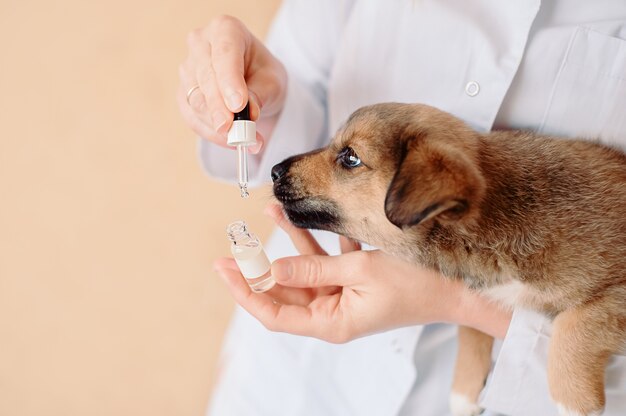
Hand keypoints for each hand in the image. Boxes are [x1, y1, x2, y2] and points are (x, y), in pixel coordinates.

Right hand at [178, 15, 286, 151]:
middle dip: (221, 109)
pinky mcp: (184, 95)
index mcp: (225, 30)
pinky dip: (213, 134)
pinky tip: (231, 142)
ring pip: (196, 101)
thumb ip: (259, 94)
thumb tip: (248, 114)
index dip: (229, 81)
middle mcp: (200, 44)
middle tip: (237, 132)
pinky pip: (193, 118)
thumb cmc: (262, 74)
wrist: (253, 83)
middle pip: (206, 79)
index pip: (224, 54)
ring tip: (246, 142)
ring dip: (219, 127)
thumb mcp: (272, 81)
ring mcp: (188, 69)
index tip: (238, 105)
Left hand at [215, 205, 511, 342]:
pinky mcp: (356, 279)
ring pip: (303, 269)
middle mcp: (333, 312)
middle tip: (235, 242)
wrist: (459, 286)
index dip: (246, 291)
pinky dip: (313, 239)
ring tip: (268, 210)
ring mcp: (344, 295)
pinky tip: (298, 216)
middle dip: (260, 264)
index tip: (224, 269)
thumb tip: (273, 269)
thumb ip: (312, 270)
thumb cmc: (418, 283)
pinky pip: (326, 259)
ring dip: (287, 242)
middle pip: (284, 290)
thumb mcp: (360, 271)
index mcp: (331, 322)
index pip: (273, 313)